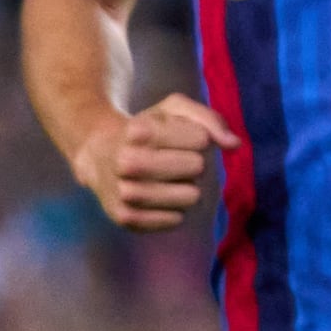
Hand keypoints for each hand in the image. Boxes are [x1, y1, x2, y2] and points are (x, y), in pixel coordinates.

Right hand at [74, 94, 237, 231]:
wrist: (97, 155)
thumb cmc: (145, 131)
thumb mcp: (171, 110)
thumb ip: (208, 118)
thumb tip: (234, 144)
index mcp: (139, 130)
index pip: (201, 139)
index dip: (195, 138)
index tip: (175, 139)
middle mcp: (128, 162)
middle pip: (198, 167)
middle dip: (192, 163)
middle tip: (170, 161)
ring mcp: (125, 192)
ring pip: (191, 196)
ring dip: (185, 189)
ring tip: (164, 180)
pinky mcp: (126, 218)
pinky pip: (176, 219)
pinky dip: (173, 210)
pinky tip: (157, 199)